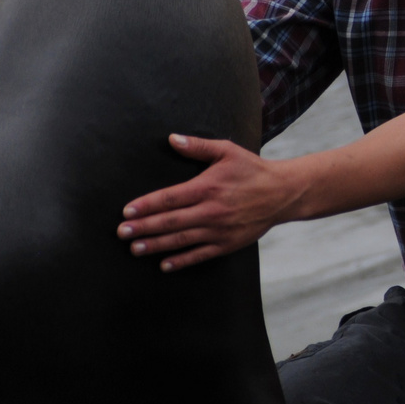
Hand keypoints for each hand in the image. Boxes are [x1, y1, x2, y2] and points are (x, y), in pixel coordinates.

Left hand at [117, 134, 301, 270]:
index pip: (170, 198)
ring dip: (156, 245)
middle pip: (170, 221)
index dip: (146, 205)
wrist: (283, 193)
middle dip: (143, 227)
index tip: (127, 211)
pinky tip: (164, 264)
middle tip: (121, 232)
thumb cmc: (252, 169)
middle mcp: (211, 211)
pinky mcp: (227, 243)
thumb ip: (198, 146)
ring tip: (135, 249)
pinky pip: (200, 255)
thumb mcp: (227, 151)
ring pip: (181, 240)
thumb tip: (171, 139)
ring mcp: (219, 230)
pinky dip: (182, 261)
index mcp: (207, 187)